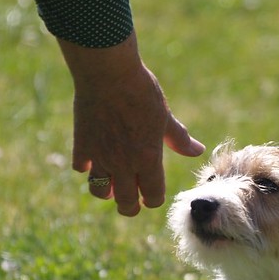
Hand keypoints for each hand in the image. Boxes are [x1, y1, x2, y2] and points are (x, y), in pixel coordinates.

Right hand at [58, 33, 204, 215]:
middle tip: (132, 203)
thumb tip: (198, 151)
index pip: (153, 196)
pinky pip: (80, 167)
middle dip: (130, 207)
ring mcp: (100, 156)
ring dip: (107, 191)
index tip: (152, 196)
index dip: (153, 199)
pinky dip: (86, 167)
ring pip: (99, 190)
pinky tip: (92, 159)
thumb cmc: (142, 92)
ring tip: (112, 184)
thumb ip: (179, 139)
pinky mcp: (81, 144)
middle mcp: (124, 164)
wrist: (108, 73)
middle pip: (126, 203)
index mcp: (148, 160)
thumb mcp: (164, 117)